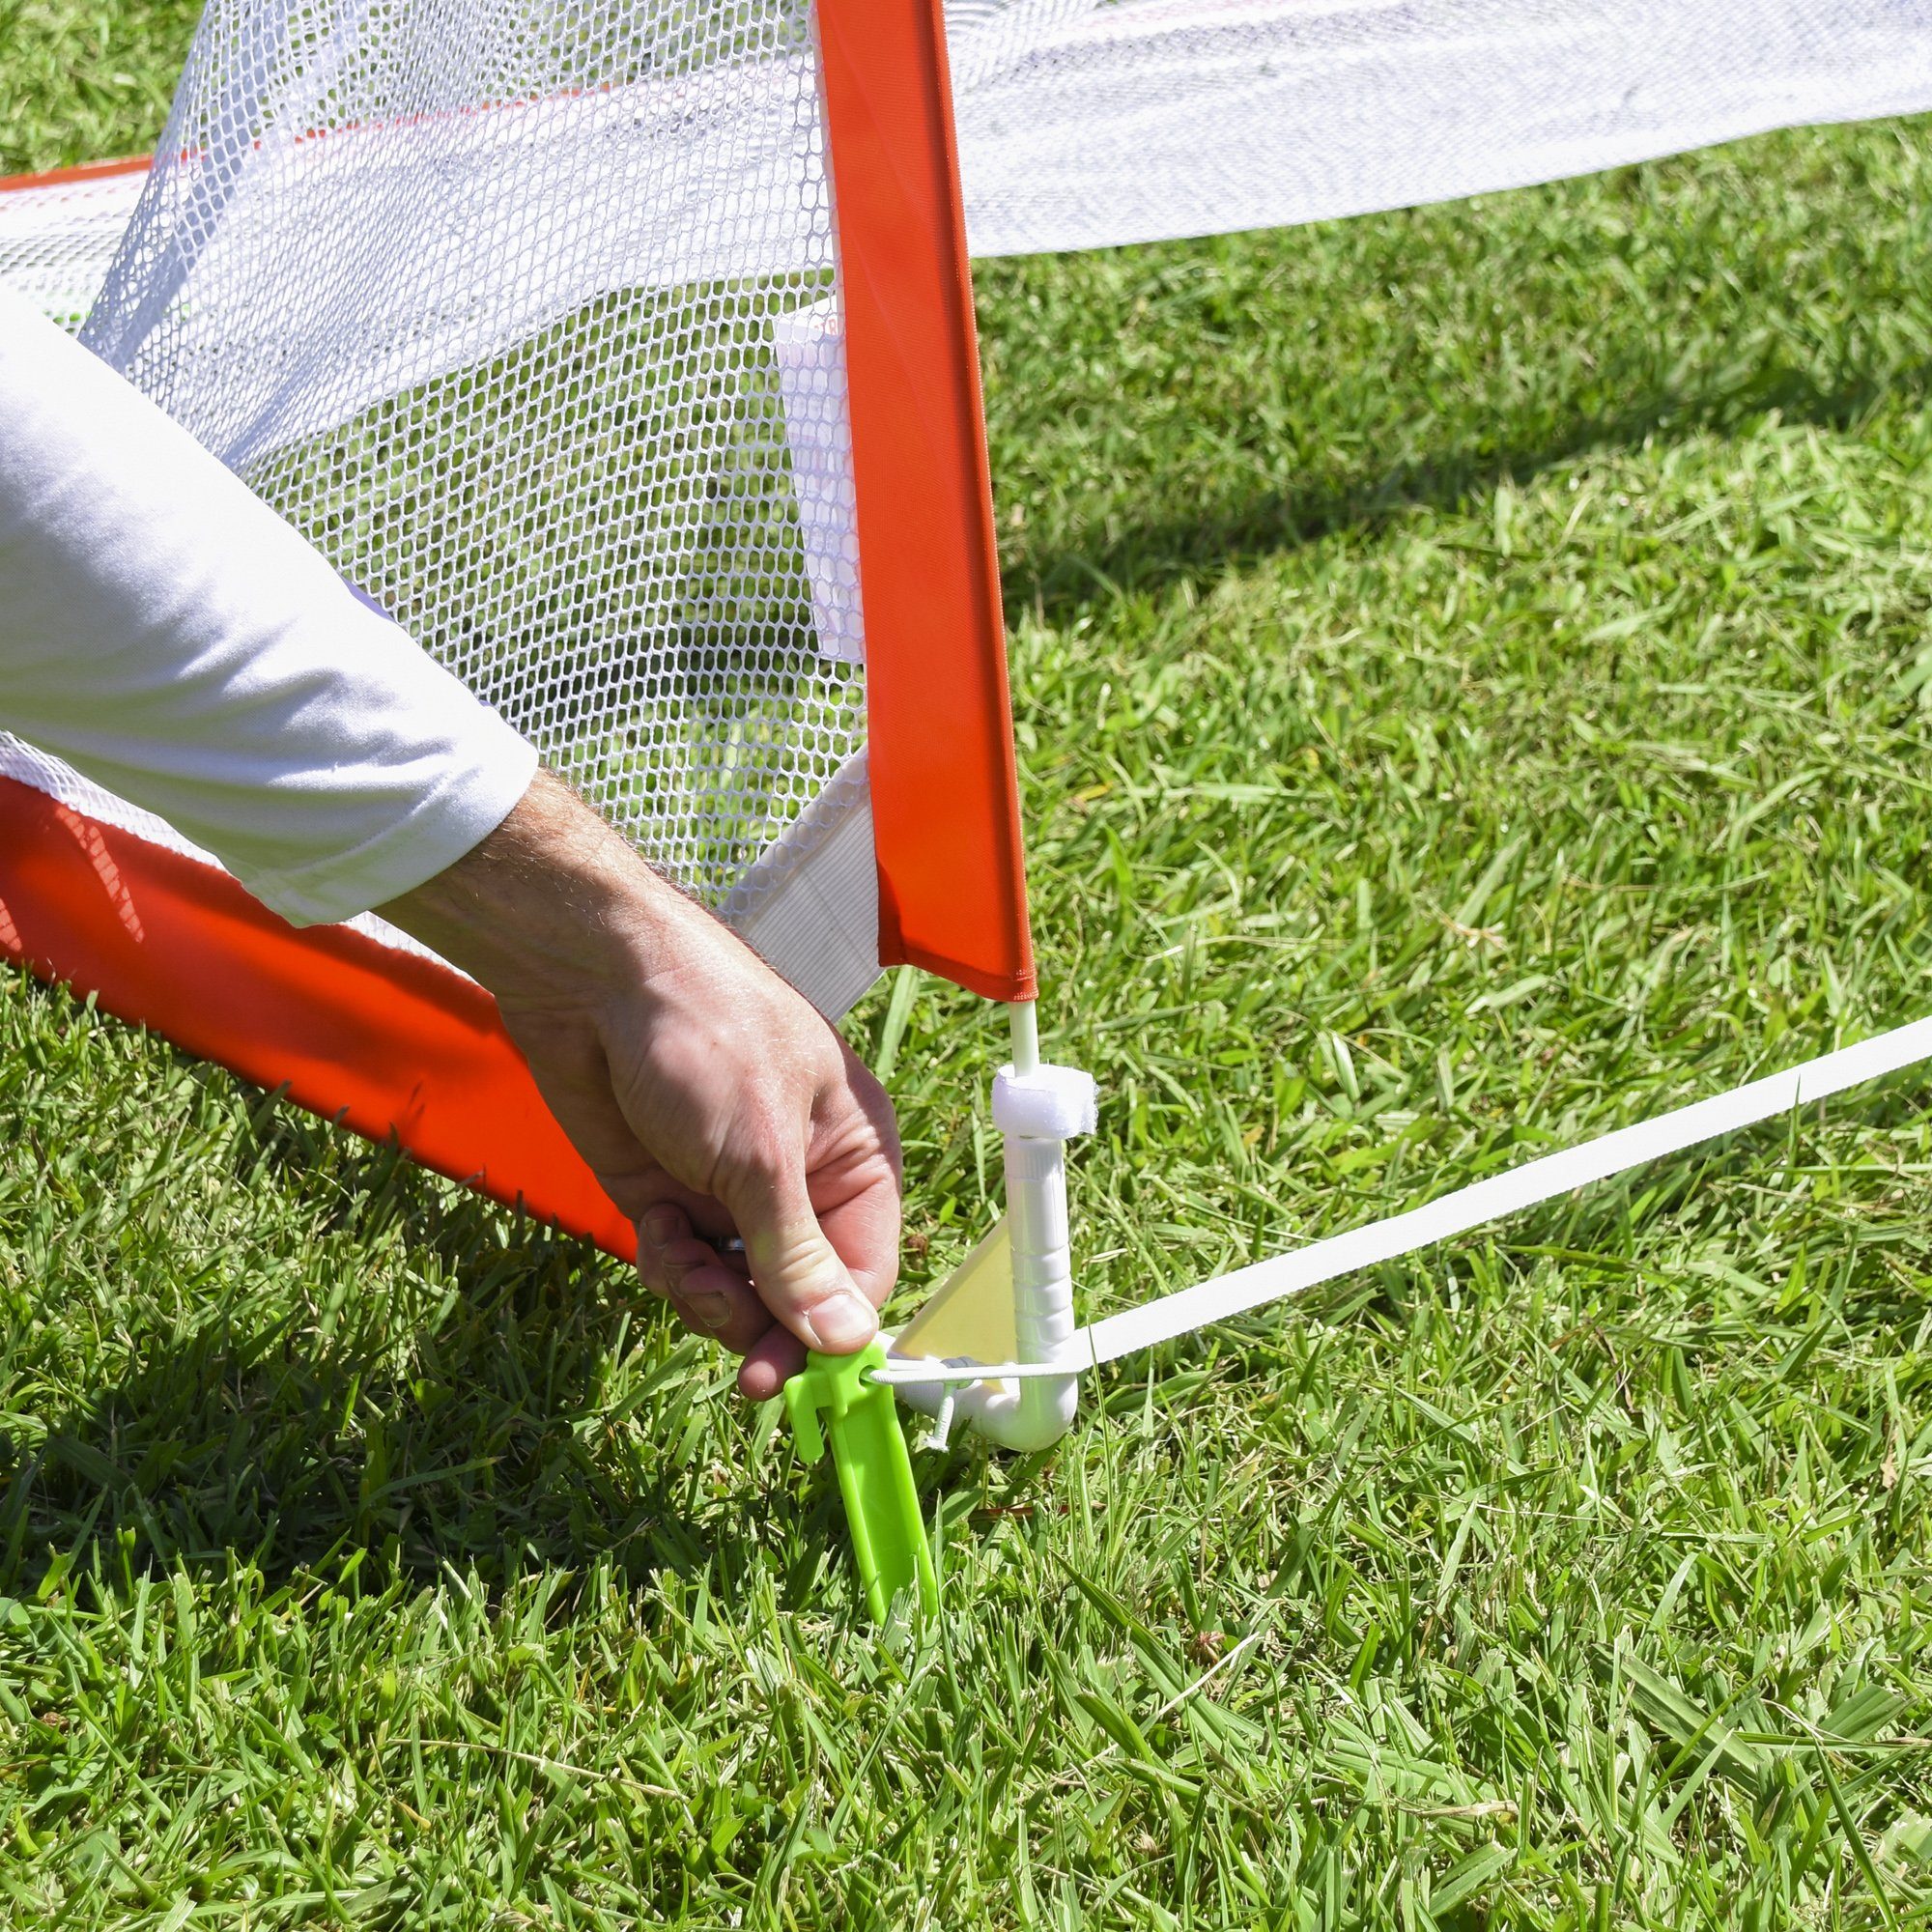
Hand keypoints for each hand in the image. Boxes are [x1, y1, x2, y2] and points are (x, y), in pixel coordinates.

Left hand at [380, 769, 900, 1397]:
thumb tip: (846, 1341)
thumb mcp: (758, 1154)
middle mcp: (798, 1180)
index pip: (864, 1270)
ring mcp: (729, 1190)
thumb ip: (796, 1255)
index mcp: (853, 1155)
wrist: (590, 975)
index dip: (835, 1331)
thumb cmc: (702, 1036)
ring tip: (679, 1256)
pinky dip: (669, 1266)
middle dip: (766, 1325)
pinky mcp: (667, 1195)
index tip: (799, 1379)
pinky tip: (655, 1233)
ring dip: (708, 1294)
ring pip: (736, 1291)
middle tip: (745, 1374)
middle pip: (799, 1295)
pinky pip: (682, 1267)